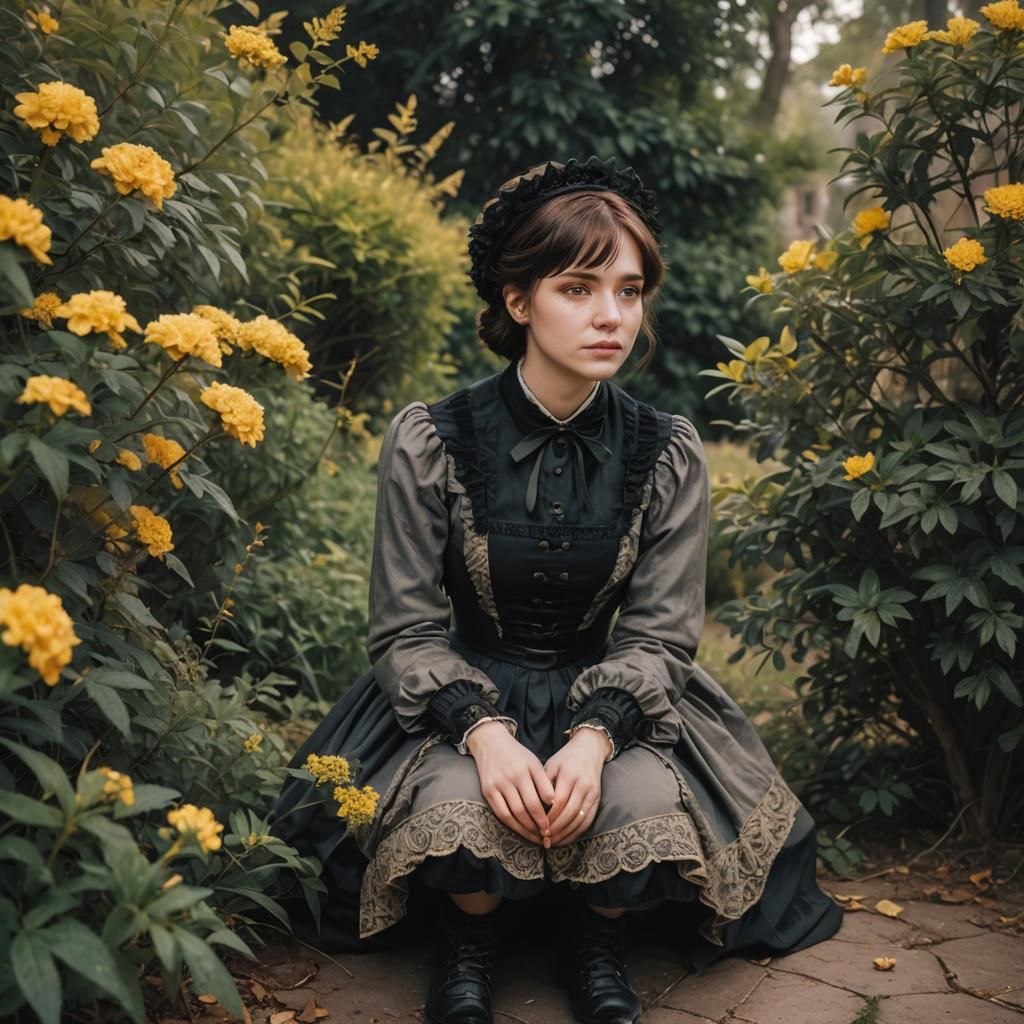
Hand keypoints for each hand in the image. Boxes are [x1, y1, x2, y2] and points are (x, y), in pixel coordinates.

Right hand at [466, 722, 554, 844]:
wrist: (490, 743)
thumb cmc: (516, 755)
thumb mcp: (533, 762)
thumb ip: (543, 781)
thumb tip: (553, 803)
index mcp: (527, 768)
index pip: (541, 796)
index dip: (548, 814)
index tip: (555, 825)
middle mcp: (512, 776)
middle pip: (527, 808)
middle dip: (538, 825)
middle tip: (547, 836)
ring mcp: (498, 784)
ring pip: (514, 814)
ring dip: (526, 829)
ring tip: (536, 837)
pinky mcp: (488, 791)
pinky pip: (501, 813)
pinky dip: (512, 825)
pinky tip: (520, 830)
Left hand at [543, 729, 609, 846]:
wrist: (589, 750)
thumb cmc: (565, 759)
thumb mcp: (551, 765)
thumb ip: (543, 785)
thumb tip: (535, 809)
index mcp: (569, 774)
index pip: (559, 802)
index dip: (549, 817)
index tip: (539, 827)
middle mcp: (583, 784)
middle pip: (570, 813)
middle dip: (557, 829)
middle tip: (545, 839)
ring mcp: (592, 793)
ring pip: (580, 819)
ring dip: (566, 834)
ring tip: (553, 842)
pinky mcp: (597, 799)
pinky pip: (588, 820)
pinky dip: (577, 832)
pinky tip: (566, 838)